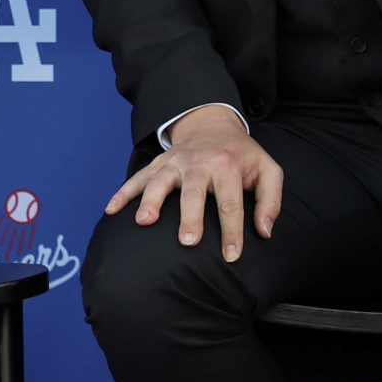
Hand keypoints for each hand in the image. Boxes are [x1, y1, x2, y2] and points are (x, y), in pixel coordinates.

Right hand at [104, 105, 284, 262]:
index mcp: (227, 167)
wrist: (213, 124)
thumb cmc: (242, 155)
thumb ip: (270, 200)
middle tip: (187, 241)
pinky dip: (123, 193)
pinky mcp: (157, 163)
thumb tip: (264, 232)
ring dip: (151, 201)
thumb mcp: (268, 170)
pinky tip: (111, 209)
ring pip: (160, 181)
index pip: (230, 203)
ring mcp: (174, 162)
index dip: (231, 231)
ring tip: (144, 221)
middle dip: (190, 216)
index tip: (231, 256)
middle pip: (193, 192)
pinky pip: (137, 178)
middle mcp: (199, 163)